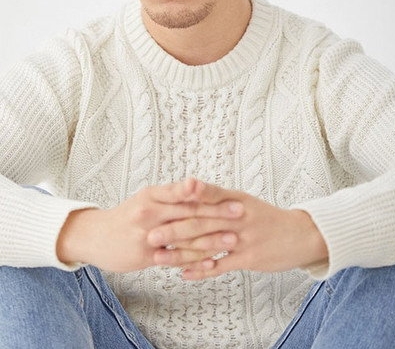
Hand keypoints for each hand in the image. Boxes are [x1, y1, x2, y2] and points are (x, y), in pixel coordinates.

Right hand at [56, 178, 243, 271]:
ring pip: (185, 237)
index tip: (233, 197)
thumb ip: (172, 195)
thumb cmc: (128, 215)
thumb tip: (199, 188)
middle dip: (217, 214)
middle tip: (241, 214)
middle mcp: (150, 212)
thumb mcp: (147, 198)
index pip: (186, 193)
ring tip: (233, 239)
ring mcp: (147, 234)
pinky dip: (195, 260)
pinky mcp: (145, 255)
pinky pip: (175, 258)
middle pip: (189, 213)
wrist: (97, 236)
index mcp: (153, 194)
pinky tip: (212, 262)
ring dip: (211, 238)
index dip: (210, 195)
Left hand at [148, 182, 327, 279]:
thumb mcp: (244, 201)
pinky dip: (201, 270)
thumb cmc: (265, 217)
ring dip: (181, 253)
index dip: (184, 197)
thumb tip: (189, 192)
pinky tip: (184, 274)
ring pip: (207, 245)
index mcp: (235, 198)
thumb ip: (218, 198)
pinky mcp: (249, 257)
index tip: (161, 200)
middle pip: (202, 221)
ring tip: (159, 257)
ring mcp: (244, 237)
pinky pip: (221, 265)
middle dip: (174, 229)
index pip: (207, 194)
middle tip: (151, 234)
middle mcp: (238, 215)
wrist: (299, 234)